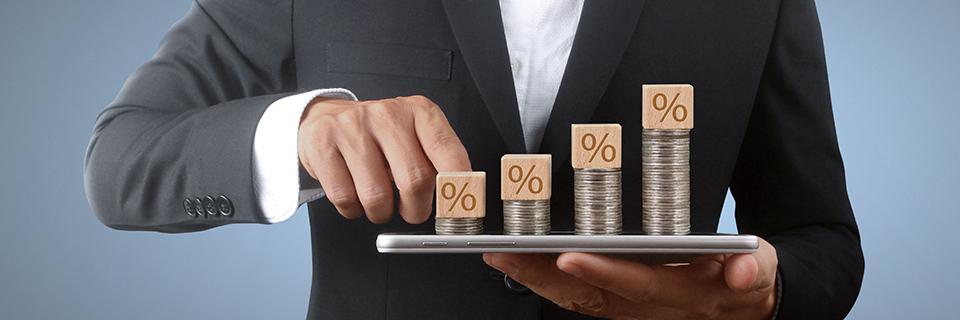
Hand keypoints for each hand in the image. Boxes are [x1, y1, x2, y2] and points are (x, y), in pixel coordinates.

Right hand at [298, 95, 469, 223]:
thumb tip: (462, 200)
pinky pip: (345, 199)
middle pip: (415, 181)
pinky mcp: (323, 145)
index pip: (449, 152)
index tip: (461, 211)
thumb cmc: (378, 135)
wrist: (326, 119)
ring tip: (380, 202)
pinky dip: (353, 210)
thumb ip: (440, 163)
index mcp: (419, 111)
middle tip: (412, 211)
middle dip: (416, 210)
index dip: (460, 189)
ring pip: (377, 197)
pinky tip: (355, 195)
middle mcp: (387, 115)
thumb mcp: (415, 136)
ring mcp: (352, 128)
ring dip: (382, 213)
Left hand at [483, 239, 777, 319]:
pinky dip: (549, 285)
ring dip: (537, 281)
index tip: (570, 257)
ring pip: (578, 302)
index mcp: (685, 296)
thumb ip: (754, 269)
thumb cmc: (747, 280)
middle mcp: (652, 310)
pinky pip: (580, 302)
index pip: (638, 284)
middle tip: (508, 254)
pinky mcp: (623, 309)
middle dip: (546, 277)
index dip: (605, 273)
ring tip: (501, 256)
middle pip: (591, 298)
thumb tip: (745, 270)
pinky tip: (522, 267)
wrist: (748, 305)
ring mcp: (634, 313)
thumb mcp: (760, 271)